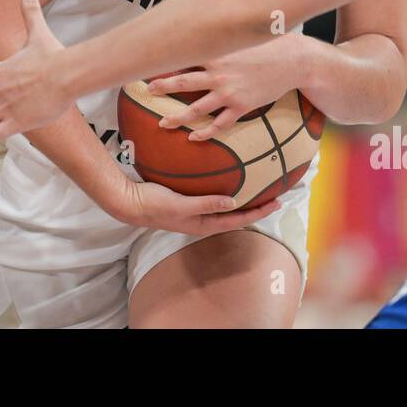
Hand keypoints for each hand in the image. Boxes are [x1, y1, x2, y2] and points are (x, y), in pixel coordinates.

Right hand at [109, 177, 280, 234]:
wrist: (130, 202)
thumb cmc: (154, 204)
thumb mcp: (181, 205)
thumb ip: (206, 204)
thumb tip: (234, 203)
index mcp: (203, 224)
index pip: (238, 220)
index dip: (258, 212)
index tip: (276, 202)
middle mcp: (202, 220)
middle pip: (236, 216)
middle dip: (256, 207)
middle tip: (275, 196)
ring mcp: (195, 212)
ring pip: (226, 208)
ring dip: (243, 201)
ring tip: (258, 190)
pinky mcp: (188, 202)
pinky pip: (214, 199)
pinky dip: (226, 192)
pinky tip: (229, 182)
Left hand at [150, 36, 304, 140]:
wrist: (294, 60)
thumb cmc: (267, 44)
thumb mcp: (242, 35)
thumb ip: (222, 34)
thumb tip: (207, 19)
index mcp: (217, 54)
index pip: (184, 57)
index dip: (165, 61)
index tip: (147, 62)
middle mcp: (220, 74)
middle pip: (183, 83)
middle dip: (162, 86)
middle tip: (146, 90)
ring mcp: (230, 92)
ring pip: (197, 108)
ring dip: (178, 117)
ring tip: (162, 123)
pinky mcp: (242, 106)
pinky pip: (220, 124)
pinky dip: (205, 133)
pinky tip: (194, 137)